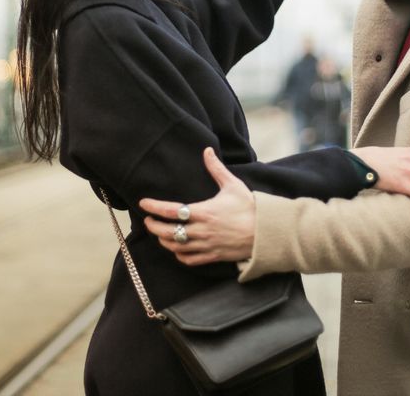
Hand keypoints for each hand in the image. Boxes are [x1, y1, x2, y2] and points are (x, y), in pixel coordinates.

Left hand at [140, 147, 255, 265]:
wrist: (266, 232)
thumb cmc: (250, 207)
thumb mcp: (233, 185)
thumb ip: (216, 169)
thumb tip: (207, 150)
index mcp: (205, 212)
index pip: (172, 210)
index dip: (154, 207)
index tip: (143, 204)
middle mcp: (202, 230)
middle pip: (168, 231)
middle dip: (154, 226)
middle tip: (148, 221)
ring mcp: (207, 245)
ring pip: (176, 246)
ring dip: (164, 240)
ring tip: (159, 233)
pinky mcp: (213, 256)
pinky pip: (189, 259)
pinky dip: (179, 255)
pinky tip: (176, 249)